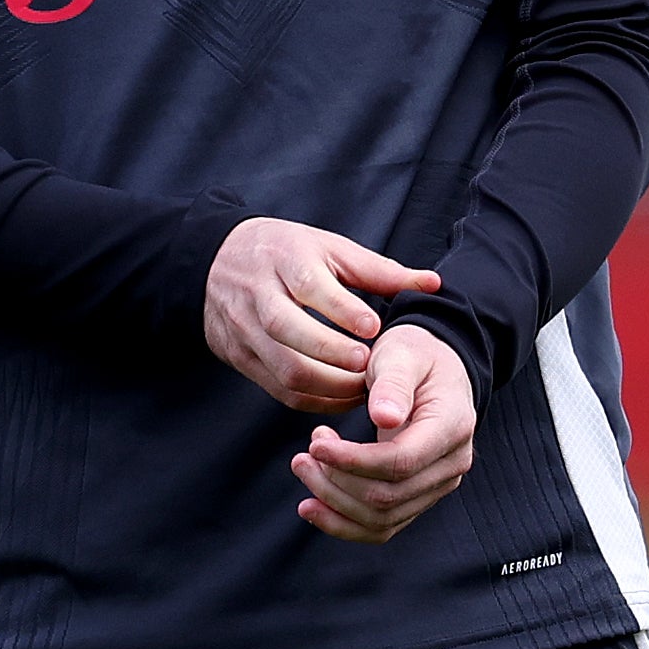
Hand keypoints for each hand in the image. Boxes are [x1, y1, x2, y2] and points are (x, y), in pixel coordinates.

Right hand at [203, 217, 440, 416]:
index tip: (373, 328)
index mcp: (284, 259)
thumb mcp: (329, 249)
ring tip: (364, 388)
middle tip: (370, 367)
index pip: (309, 285)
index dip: (341, 310)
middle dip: (332, 354)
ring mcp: (244, 330)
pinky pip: (278, 388)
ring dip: (328, 385)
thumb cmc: (286, 253)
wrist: (215, 263)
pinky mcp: (240, 357)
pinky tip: (343, 398)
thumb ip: (380, 271)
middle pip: (288, 330)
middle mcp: (258, 295)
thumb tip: (433, 284)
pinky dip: (314, 400)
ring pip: (283, 367)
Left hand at [293, 324, 476, 544]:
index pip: (400, 461)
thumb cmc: (414, 356)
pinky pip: (381, 527)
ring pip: (382, 518)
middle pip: (388, 497)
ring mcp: (437, 486)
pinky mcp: (418, 498)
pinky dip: (343, 523)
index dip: (353, 460)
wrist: (433, 370)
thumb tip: (384, 418)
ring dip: (333, 502)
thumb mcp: (401, 354)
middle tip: (302, 455)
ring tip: (304, 468)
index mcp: (453, 427)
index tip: (315, 444)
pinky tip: (312, 506)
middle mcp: (452, 465)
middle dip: (335, 482)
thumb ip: (392, 383)